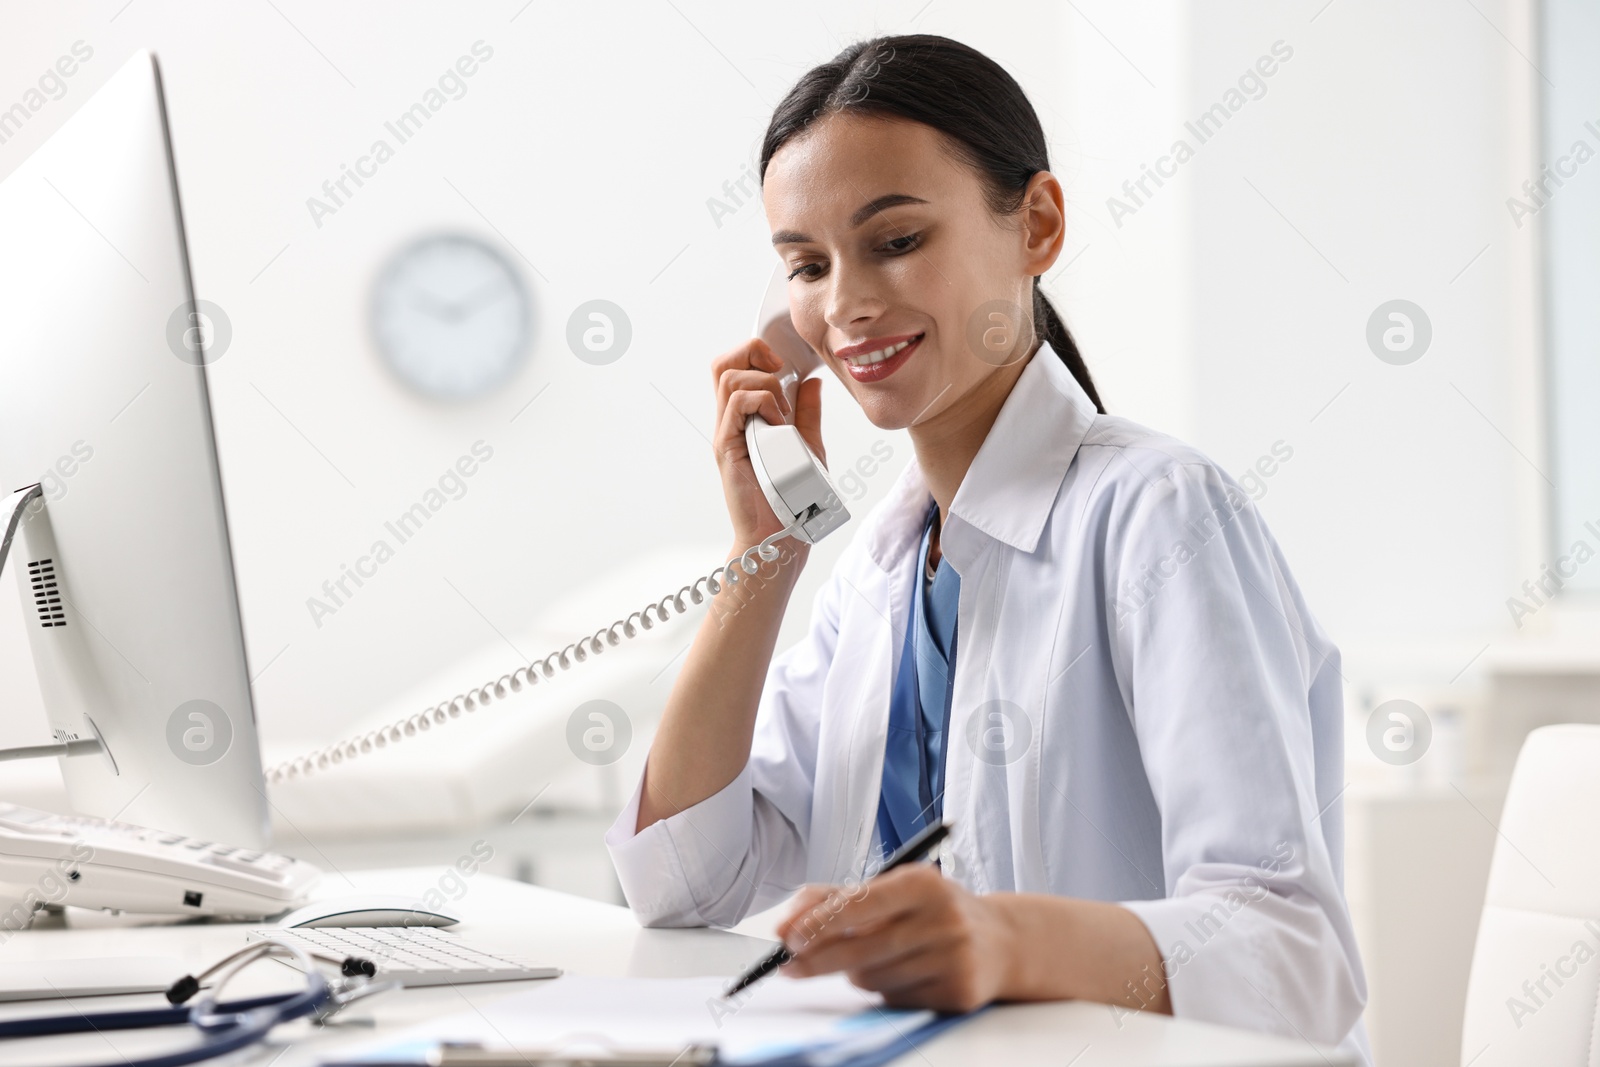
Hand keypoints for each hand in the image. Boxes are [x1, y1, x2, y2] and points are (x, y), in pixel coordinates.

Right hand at [711, 339, 825, 546]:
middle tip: (780, 374)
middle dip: (753, 354)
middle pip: (722, 364)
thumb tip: (812, 383)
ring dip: (763, 385)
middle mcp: (729, 421)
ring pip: (729, 379)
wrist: (779, 534)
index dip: (754, 352)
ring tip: (782, 412)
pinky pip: (737, 406)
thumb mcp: (808, 445)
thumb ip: (807, 414)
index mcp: (744, 417)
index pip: (734, 367)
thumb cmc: (792, 497)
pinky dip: (763, 404)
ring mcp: (726, 433)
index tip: (783, 365)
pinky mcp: (727, 447)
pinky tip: (778, 425)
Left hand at [774, 865, 1015, 1013]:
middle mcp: (943, 918)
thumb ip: (840, 897)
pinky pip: (896, 1000)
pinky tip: (903, 973)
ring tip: (877, 957)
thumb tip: (791, 916)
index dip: (820, 922)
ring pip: (874, 978)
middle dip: (818, 960)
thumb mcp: (895, 889)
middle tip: (789, 965)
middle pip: (862, 948)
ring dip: (859, 973)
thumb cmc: (934, 910)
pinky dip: (886, 991)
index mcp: (923, 883)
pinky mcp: (958, 992)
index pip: (861, 903)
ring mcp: (953, 957)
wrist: (1000, 940)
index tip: (787, 935)